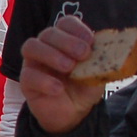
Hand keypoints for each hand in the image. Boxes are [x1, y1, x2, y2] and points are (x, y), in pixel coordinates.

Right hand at [18, 15, 105, 134]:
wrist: (73, 113)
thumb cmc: (84, 87)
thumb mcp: (99, 72)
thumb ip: (102, 59)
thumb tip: (110, 47)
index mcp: (65, 40)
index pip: (65, 23)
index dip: (77, 29)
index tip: (91, 42)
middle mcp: (46, 47)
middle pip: (48, 33)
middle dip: (67, 41)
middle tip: (83, 55)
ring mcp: (34, 63)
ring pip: (31, 46)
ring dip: (51, 54)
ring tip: (68, 68)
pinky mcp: (26, 82)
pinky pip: (28, 75)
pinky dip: (44, 81)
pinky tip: (58, 89)